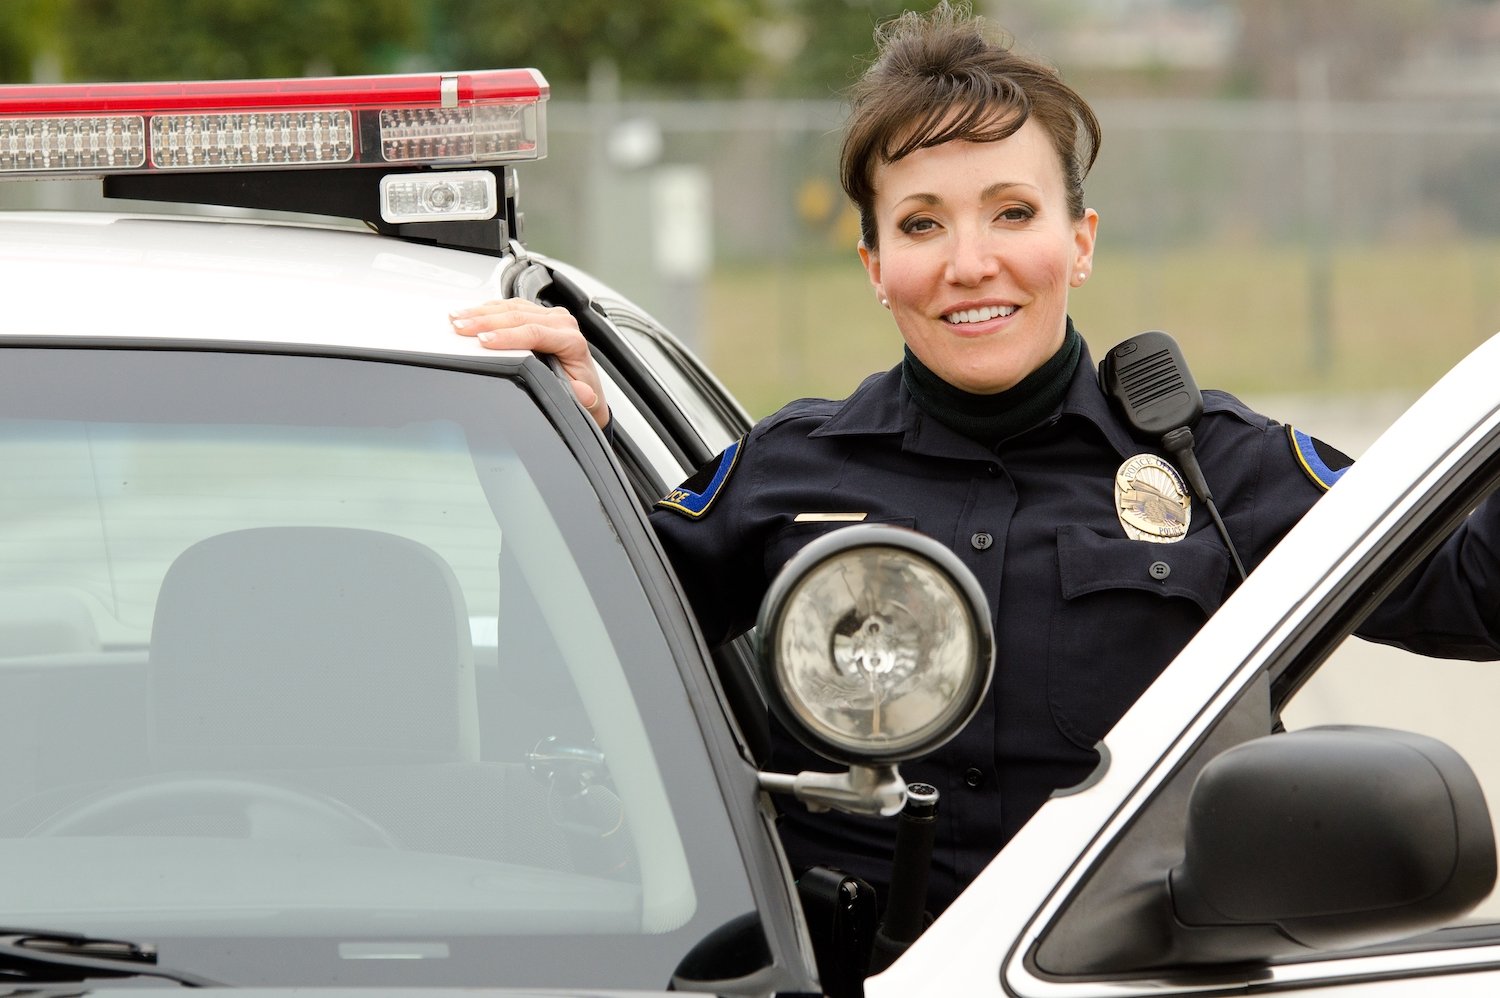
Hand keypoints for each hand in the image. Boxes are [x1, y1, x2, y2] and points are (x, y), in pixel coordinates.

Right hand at [450, 299, 609, 428]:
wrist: (584, 387)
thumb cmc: (579, 391)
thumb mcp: (582, 400)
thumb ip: (580, 395)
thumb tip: (584, 394)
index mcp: (572, 341)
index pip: (534, 333)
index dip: (507, 337)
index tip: (483, 341)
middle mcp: (562, 323)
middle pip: (518, 316)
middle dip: (486, 322)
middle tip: (460, 328)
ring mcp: (550, 316)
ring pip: (512, 307)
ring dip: (481, 312)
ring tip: (457, 318)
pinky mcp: (538, 313)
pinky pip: (511, 305)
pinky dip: (488, 309)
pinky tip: (470, 312)